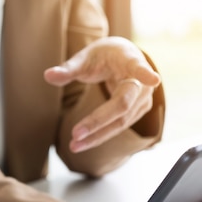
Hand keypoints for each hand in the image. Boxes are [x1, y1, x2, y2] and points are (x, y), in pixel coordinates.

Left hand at [44, 36, 160, 152]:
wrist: (125, 60)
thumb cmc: (106, 56)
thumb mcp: (87, 57)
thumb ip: (68, 68)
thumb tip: (48, 75)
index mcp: (130, 61)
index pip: (139, 68)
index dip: (145, 74)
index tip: (154, 79)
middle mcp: (142, 83)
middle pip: (122, 105)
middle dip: (98, 121)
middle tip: (75, 134)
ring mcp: (142, 100)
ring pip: (120, 122)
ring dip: (97, 136)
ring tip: (73, 145)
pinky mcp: (137, 113)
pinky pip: (117, 127)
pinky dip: (99, 136)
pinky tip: (81, 144)